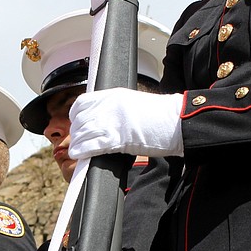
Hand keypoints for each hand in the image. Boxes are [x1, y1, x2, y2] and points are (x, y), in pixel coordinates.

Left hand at [68, 89, 183, 158]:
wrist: (174, 121)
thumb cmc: (160, 114)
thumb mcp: (133, 102)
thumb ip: (116, 108)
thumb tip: (107, 119)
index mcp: (112, 95)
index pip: (82, 102)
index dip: (76, 115)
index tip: (77, 122)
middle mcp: (108, 107)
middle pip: (80, 120)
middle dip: (76, 132)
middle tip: (79, 140)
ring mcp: (111, 122)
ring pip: (82, 133)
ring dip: (78, 143)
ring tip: (79, 149)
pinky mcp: (115, 138)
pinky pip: (89, 145)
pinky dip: (82, 151)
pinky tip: (80, 154)